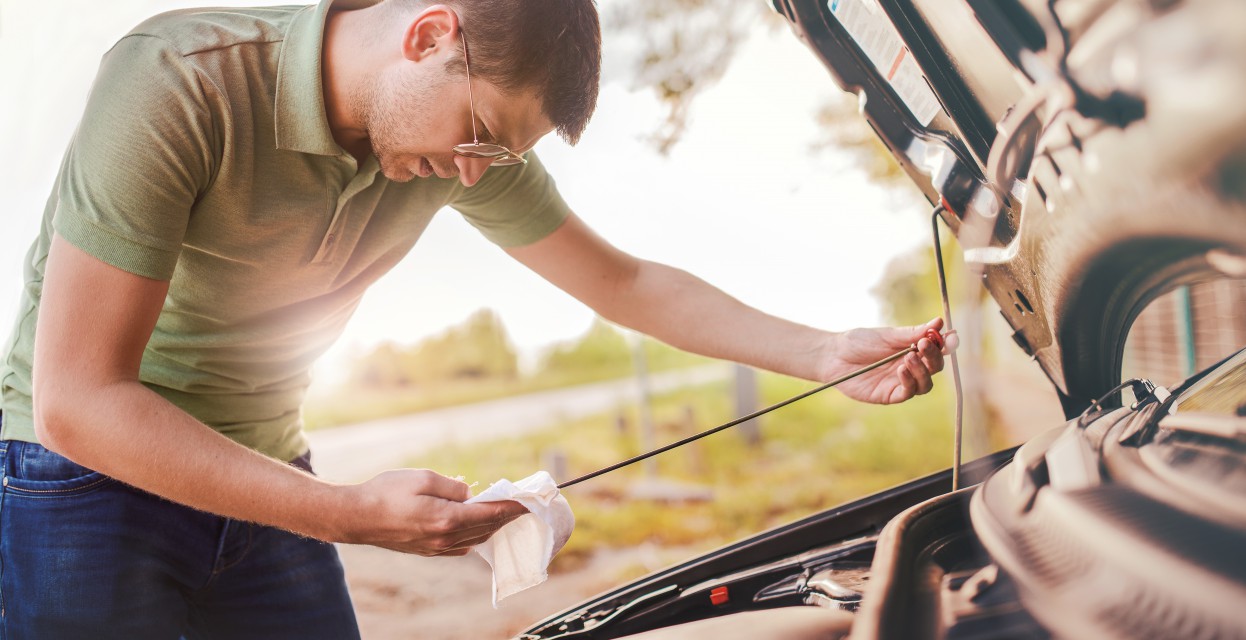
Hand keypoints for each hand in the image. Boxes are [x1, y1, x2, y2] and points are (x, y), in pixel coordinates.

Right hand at [336, 469, 528, 556]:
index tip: (529, 501)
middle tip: (522, 505)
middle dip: (506, 516)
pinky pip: (461, 546)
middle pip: (486, 527)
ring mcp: (436, 548)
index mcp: (446, 519)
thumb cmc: (386, 492)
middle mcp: (445, 538)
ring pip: (475, 539)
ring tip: (504, 512)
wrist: (356, 517)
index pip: (490, 513)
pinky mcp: (428, 550)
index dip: (512, 506)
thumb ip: (453, 486)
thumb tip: (470, 493)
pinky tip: (477, 525)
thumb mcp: (422, 477)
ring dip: (491, 526)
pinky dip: (475, 535)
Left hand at [825, 317, 953, 404]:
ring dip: (922, 370)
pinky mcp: (890, 395)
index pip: (938, 350)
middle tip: (924, 344)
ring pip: (925, 384)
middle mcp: (911, 368)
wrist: (834, 356)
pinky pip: (907, 392)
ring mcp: (901, 383)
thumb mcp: (887, 335)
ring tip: (909, 357)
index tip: (950, 336)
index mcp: (913, 350)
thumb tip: (939, 322)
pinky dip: (909, 381)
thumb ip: (913, 332)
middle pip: (935, 368)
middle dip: (934, 356)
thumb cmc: (859, 342)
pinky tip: (901, 369)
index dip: (946, 345)